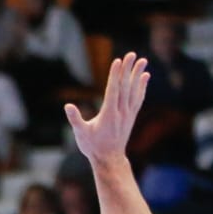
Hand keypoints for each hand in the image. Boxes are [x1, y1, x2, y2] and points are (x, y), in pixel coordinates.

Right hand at [65, 53, 147, 167]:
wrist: (109, 159)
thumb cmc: (92, 146)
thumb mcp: (80, 133)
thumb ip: (75, 119)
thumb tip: (68, 106)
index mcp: (108, 114)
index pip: (113, 90)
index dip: (116, 75)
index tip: (118, 61)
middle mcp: (121, 112)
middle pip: (125, 86)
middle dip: (128, 70)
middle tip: (131, 54)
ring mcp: (128, 113)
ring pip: (134, 90)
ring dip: (138, 74)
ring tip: (142, 60)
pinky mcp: (131, 116)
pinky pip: (138, 98)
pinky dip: (142, 86)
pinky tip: (144, 77)